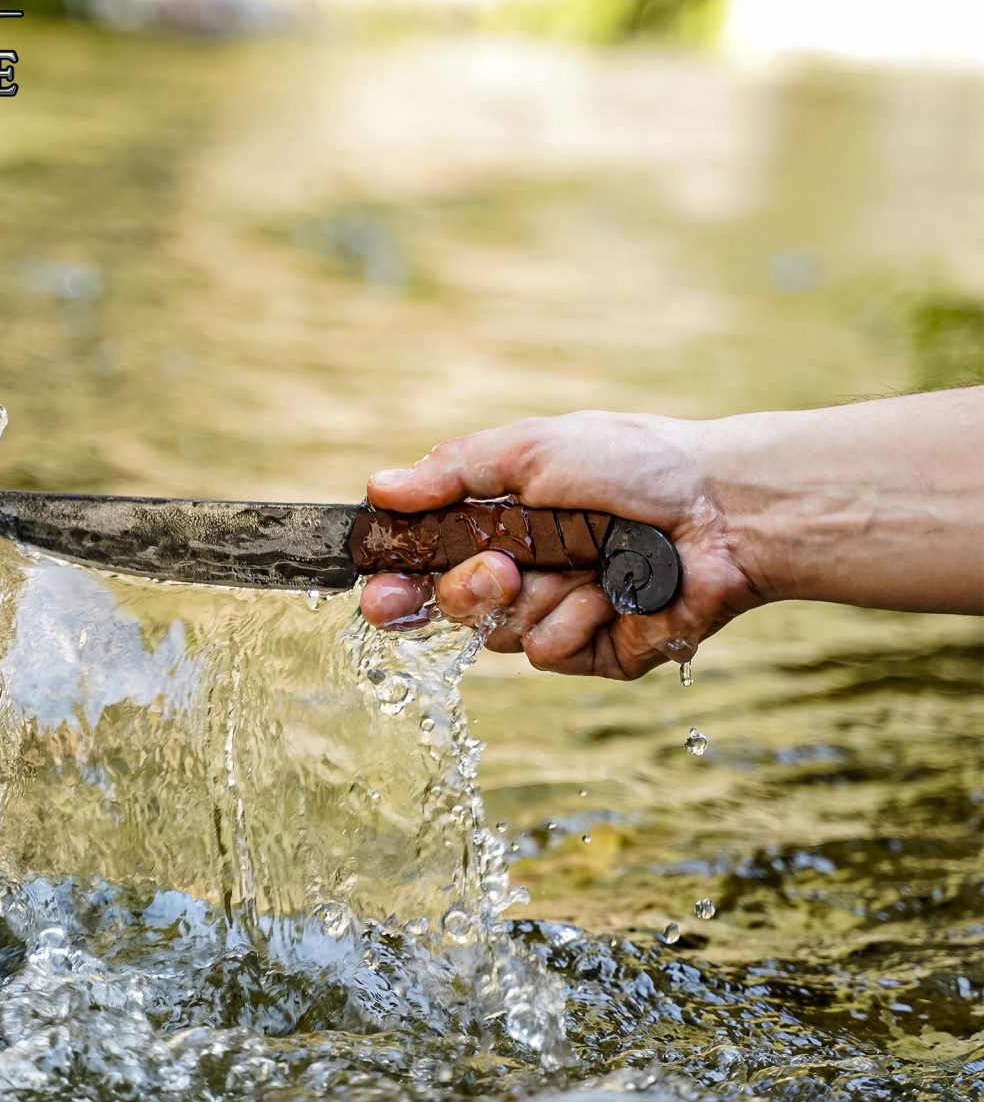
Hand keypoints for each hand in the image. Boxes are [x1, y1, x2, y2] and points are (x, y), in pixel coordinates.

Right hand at [358, 413, 761, 679]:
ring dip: (539, 596)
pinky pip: (551, 652)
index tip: (379, 591)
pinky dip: (580, 620)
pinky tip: (617, 590)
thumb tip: (379, 487)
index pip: (424, 564)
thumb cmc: (634, 463)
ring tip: (590, 560)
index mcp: (499, 526)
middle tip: (501, 570)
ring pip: (500, 634)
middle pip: (451, 607)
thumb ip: (453, 471)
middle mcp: (522, 573)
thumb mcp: (533, 448)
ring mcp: (558, 613)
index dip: (395, 583)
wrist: (722, 508)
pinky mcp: (595, 652)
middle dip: (468, 589)